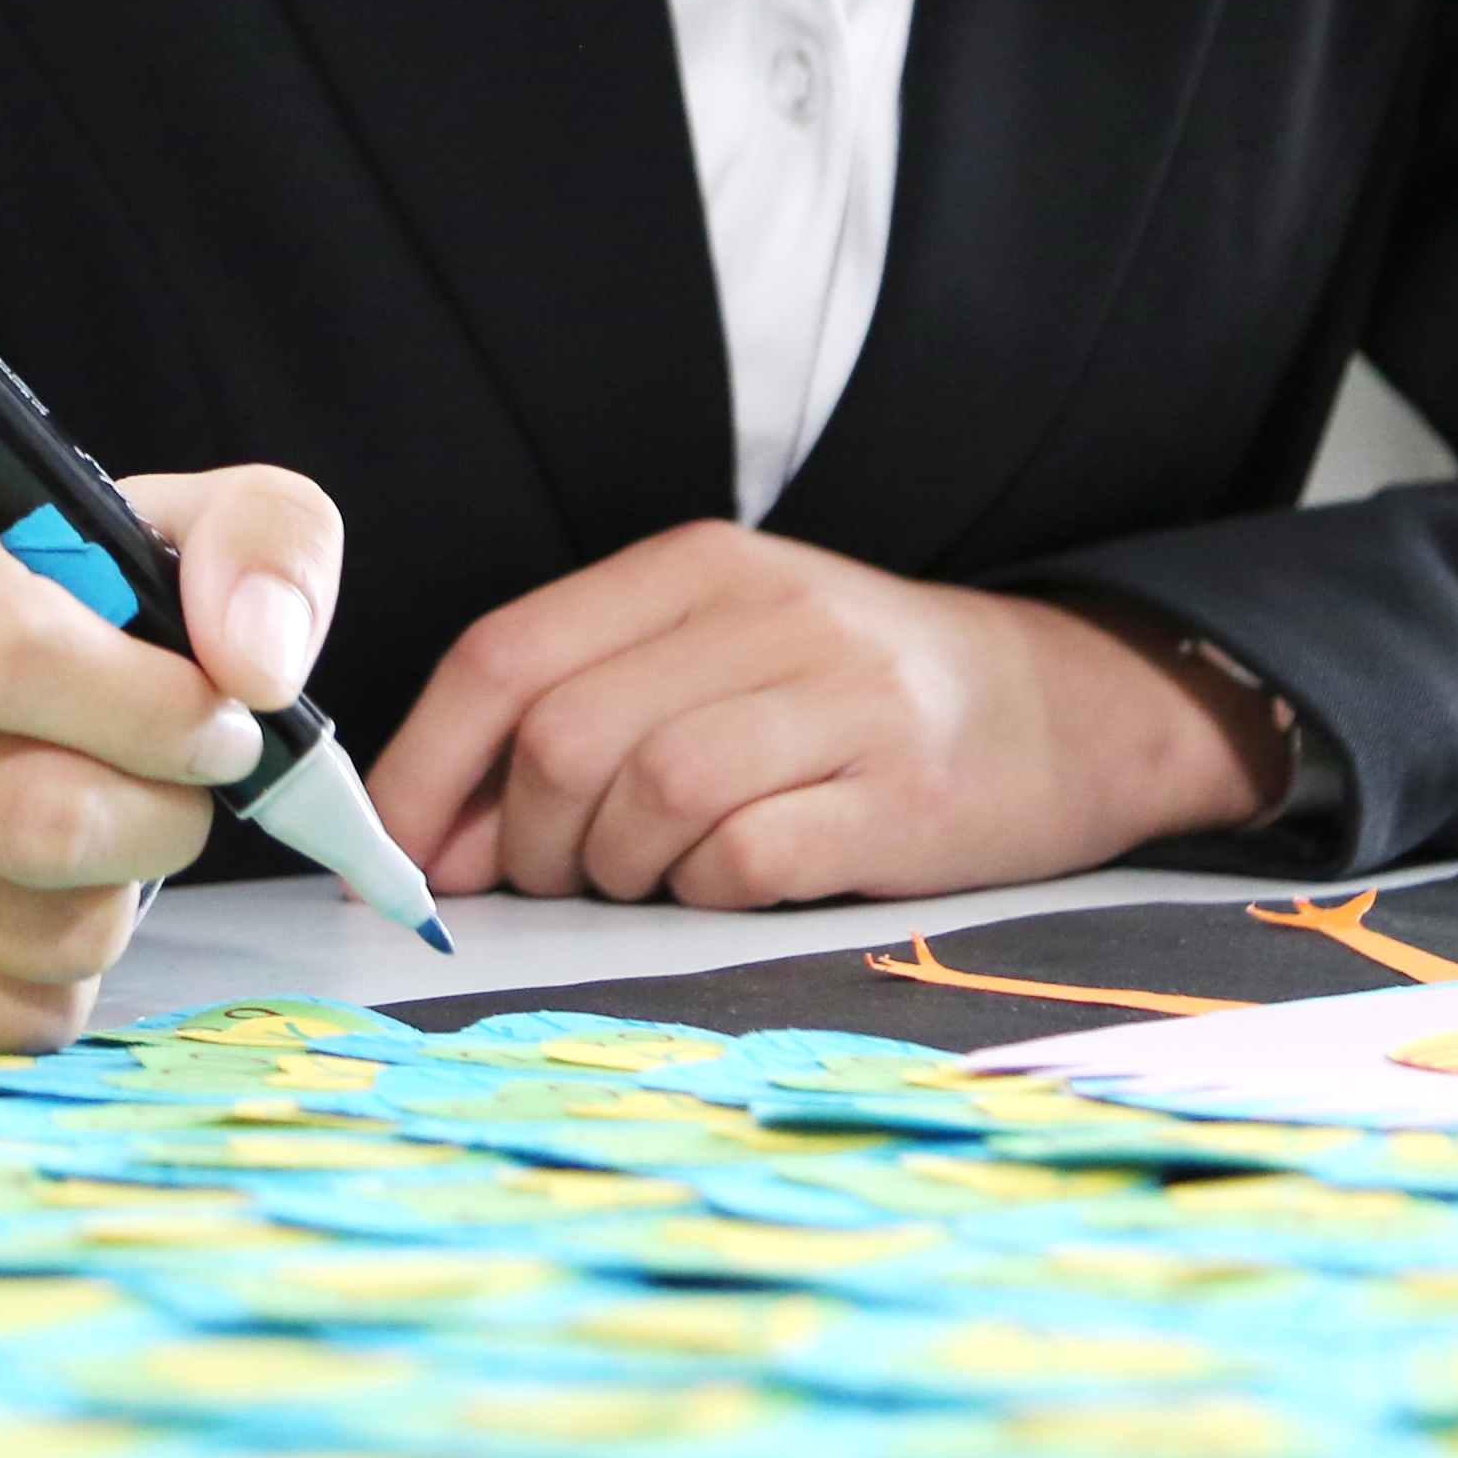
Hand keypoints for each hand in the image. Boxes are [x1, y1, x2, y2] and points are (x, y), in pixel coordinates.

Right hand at [0, 467, 341, 1052]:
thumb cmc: (53, 622)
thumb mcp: (167, 539)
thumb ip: (259, 545)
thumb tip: (260, 664)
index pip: (1, 650)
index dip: (150, 709)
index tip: (225, 726)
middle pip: (39, 821)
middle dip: (161, 821)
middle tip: (174, 793)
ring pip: (34, 936)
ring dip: (112, 906)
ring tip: (90, 842)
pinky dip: (54, 987)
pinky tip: (28, 912)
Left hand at [365, 520, 1270, 907]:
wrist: (1062, 707)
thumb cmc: (847, 694)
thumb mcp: (710, 654)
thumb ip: (574, 713)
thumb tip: (435, 842)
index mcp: (692, 567)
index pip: (503, 655)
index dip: (426, 765)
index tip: (395, 853)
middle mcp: (762, 614)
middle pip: (562, 737)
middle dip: (525, 840)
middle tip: (554, 878)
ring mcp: (841, 700)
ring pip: (647, 796)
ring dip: (614, 871)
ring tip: (647, 877)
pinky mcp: (902, 796)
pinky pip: (745, 858)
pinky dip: (705, 891)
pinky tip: (727, 882)